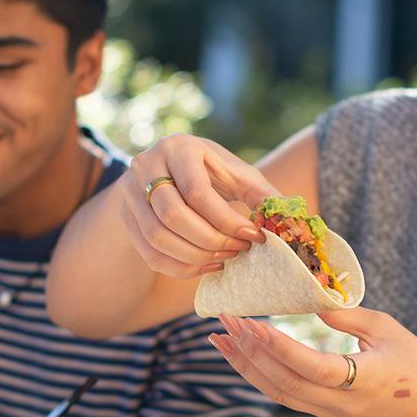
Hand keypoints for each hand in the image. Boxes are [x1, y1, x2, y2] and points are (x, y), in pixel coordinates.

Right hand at [120, 134, 275, 278]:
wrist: (172, 170)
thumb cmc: (213, 172)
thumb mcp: (238, 174)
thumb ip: (263, 195)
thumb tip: (289, 222)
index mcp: (178, 148)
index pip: (197, 193)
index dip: (226, 220)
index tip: (254, 236)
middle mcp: (146, 165)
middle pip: (173, 216)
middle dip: (211, 241)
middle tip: (240, 250)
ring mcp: (130, 193)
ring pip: (158, 238)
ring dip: (196, 257)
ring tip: (226, 259)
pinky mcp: (126, 219)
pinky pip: (150, 255)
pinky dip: (181, 268)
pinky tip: (207, 266)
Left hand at [208, 308, 416, 416]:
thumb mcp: (389, 331)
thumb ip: (348, 317)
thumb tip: (310, 302)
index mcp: (361, 382)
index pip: (310, 367)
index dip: (277, 347)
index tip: (249, 323)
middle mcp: (339, 404)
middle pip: (283, 383)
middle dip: (248, 351)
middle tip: (224, 320)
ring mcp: (330, 414)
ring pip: (278, 393)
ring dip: (245, 366)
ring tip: (219, 340)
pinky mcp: (325, 415)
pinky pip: (285, 396)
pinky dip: (259, 375)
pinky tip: (243, 357)